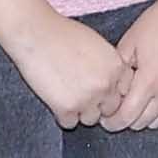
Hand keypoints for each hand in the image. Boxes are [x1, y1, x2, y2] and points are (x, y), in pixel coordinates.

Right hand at [9, 12, 128, 129]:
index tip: (96, 86)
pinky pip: (69, 123)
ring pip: (90, 119)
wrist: (33, 33)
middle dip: (96, 104)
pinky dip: (62, 114)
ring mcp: (87, 98)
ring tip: (64, 92)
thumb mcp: (97, 44)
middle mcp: (106, 85)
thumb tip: (112, 84)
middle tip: (78, 91)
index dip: (109, 91)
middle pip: (109, 109)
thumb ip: (109, 66)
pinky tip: (54, 97)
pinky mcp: (66, 108)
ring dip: (79, 111)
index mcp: (116, 67)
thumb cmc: (61, 34)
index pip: (124, 93)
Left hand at [104, 0, 157, 131]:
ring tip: (135, 105)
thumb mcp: (128, 44)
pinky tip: (156, 103)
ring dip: (144, 118)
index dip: (112, 122)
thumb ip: (118, 72)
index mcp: (149, 81)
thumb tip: (110, 94)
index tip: (105, 118)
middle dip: (126, 119)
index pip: (126, 117)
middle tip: (117, 109)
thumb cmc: (157, 23)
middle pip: (142, 123)